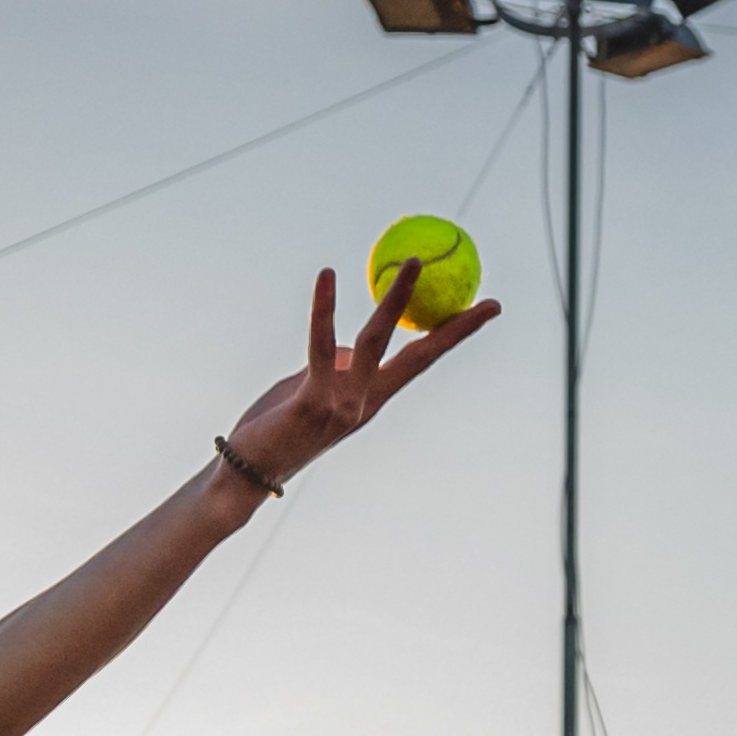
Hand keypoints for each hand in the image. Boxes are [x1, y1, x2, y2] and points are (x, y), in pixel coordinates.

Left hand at [221, 263, 499, 487]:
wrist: (246, 472)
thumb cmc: (276, 428)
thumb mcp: (312, 390)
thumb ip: (334, 367)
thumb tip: (347, 347)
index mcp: (371, 399)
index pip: (421, 360)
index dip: (455, 335)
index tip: (487, 310)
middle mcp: (366, 403)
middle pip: (421, 358)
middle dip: (456, 328)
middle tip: (490, 299)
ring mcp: (344, 404)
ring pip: (377, 342)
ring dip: (396, 300)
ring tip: (415, 263)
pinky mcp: (313, 400)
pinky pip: (320, 345)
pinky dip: (324, 307)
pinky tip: (327, 275)